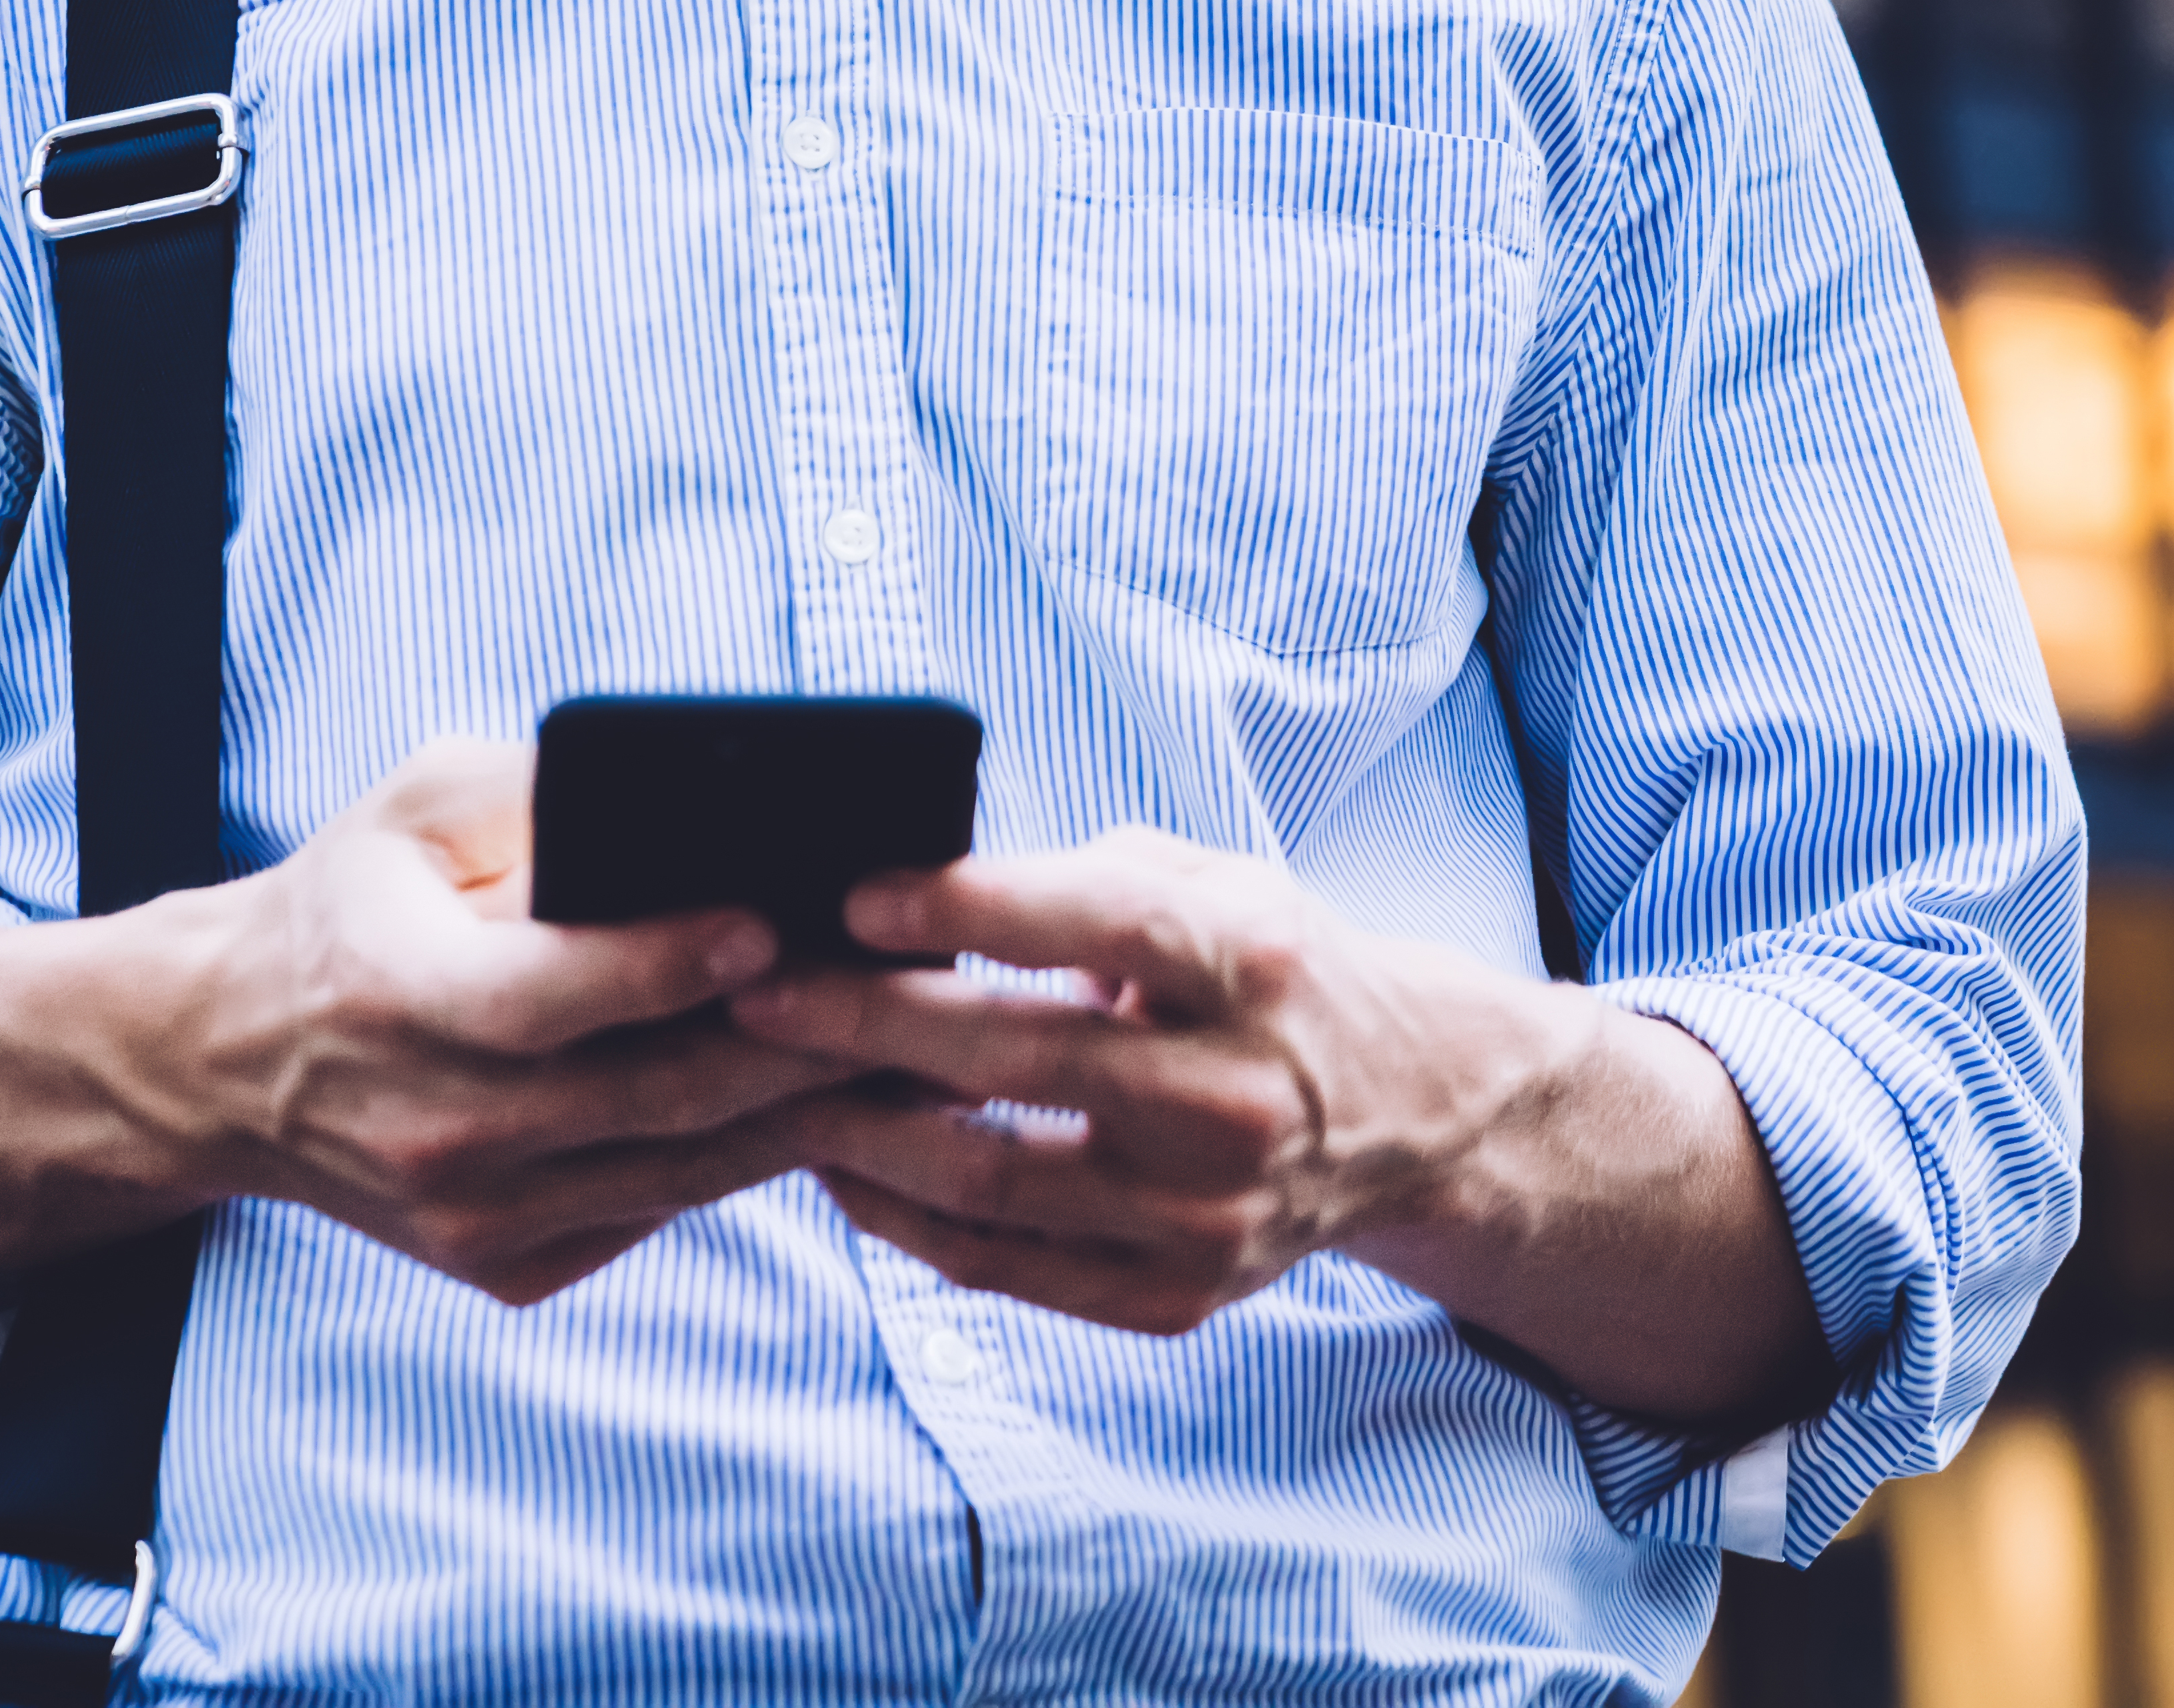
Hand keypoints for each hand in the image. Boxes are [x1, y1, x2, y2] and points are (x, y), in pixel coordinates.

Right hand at [0, 738, 865, 1311]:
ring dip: (803, 1111)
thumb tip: (688, 813)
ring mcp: (471, 1214)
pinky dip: (744, 1156)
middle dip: (793, 1044)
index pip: (554, 997)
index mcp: (395, 999)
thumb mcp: (420, 808)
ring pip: (678, 1166)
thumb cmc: (350, 903)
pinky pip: (657, 1207)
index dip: (668, 965)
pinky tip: (828, 1103)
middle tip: (909, 991)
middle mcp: (433, 1128)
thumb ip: (540, 801)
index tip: (771, 924)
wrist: (227, 1061)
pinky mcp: (506, 1263)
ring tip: (914, 1050)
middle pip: (649, 1094)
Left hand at [727, 826, 1815, 1426]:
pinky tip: (844, 1168)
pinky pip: (1003, 1266)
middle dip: (862, 1022)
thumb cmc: (1278, 968)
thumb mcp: (1215, 885)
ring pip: (985, 1179)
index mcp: (1253, 962)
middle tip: (757, 989)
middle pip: (1011, 1059)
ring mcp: (1208, 1212)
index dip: (957, 908)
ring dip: (859, 1130)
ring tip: (774, 1081)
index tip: (847, 893)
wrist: (1416, 1112)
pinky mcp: (1180, 1293)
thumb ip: (1078, 884)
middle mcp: (1236, 1094)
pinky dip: (906, 1220)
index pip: (1085, 924)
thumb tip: (906, 880)